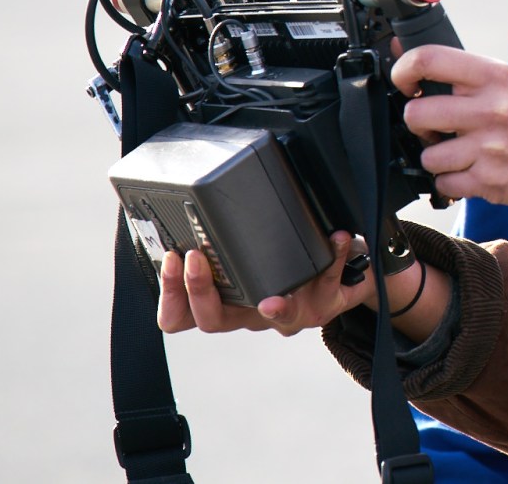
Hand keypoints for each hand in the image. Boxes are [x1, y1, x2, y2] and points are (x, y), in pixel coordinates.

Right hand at [158, 232, 373, 336]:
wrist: (337, 277)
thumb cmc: (284, 259)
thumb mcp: (247, 253)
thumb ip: (222, 236)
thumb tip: (193, 187)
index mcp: (226, 301)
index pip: (181, 315)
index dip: (170, 293)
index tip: (169, 257)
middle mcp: (252, 313)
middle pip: (213, 321)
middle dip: (199, 290)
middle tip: (196, 257)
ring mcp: (291, 313)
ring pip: (278, 319)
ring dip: (275, 307)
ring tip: (271, 295)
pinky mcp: (326, 303)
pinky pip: (331, 281)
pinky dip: (335, 256)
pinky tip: (337, 237)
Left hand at [394, 45, 507, 229]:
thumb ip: (468, 79)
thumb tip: (411, 65)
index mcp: (496, 76)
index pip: (429, 60)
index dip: (403, 70)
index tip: (403, 82)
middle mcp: (491, 110)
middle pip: (416, 113)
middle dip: (418, 123)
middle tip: (435, 125)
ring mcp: (490, 149)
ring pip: (427, 155)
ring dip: (437, 156)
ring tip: (462, 151)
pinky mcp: (490, 183)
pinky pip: (444, 184)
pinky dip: (452, 181)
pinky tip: (474, 171)